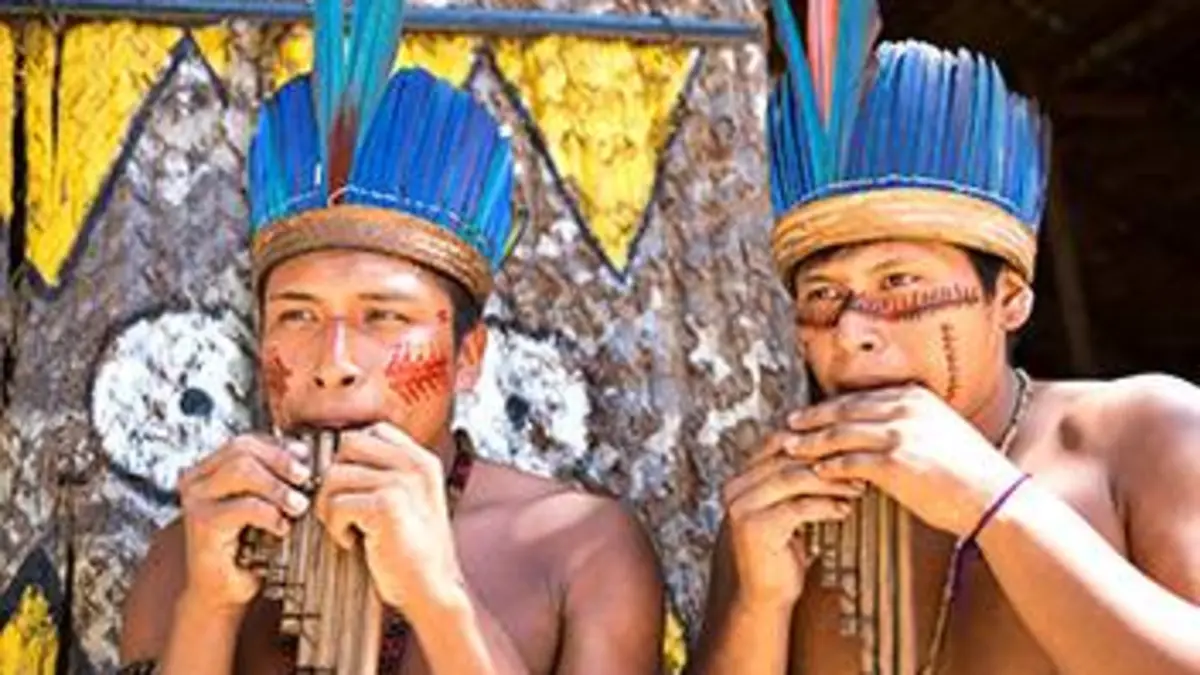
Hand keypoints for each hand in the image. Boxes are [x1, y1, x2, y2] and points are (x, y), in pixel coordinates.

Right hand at [176, 435, 312, 611]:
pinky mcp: (201, 525)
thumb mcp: (265, 503)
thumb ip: (275, 477)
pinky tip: (282, 528)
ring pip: (241, 470)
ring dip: (278, 486)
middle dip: (280, 461)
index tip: (305, 458)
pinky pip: (242, 507)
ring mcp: (195, 501)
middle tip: (305, 479)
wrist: (226, 591)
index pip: (245, 441)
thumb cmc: (250, 547)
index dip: (278, 446)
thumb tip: (306, 453)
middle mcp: (196, 480)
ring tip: (298, 505)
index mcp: (209, 470)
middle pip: (241, 449)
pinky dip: (269, 514)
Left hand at [314, 423, 463, 618]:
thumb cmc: (414, 551)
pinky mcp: (386, 506)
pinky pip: (336, 504)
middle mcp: (415, 466)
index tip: (350, 485)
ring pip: (334, 475)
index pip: (372, 430)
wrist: (431, 589)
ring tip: (349, 528)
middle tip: (343, 508)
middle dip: (335, 478)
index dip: (350, 456)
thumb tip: (339, 459)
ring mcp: (402, 483)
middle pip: (348, 445)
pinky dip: (335, 528)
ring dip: (330, 507)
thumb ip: (386, 474)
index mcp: (422, 461)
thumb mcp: (410, 501)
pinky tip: (354, 541)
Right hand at [719, 431, 867, 610]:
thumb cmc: (780, 551)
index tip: (846, 446)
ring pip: (793, 479)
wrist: (763, 596)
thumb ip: (792, 482)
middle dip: (827, 461)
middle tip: (860, 466)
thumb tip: (831, 452)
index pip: (776, 443)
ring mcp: (742, 507)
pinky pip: (798, 507)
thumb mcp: (785, 509)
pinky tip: (844, 511)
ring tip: (857, 487)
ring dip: (830, 482)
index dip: (812, 441)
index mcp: (740, 478)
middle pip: (787, 458)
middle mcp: (735, 488)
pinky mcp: (756, 527)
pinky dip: (825, 506)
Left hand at [786, 385, 1026, 536]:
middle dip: (810, 419)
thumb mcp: (938, 431)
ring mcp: (900, 433)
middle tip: (786, 426)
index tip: (807, 413)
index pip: (859, 397)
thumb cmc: (968, 473)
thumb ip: (906, 422)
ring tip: (790, 450)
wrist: (994, 499)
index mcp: (914, 396)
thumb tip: (874, 427)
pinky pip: (850, 462)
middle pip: (843, 410)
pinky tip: (815, 473)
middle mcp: (905, 408)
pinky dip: (829, 468)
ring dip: (811, 443)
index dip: (828, 406)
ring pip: (840, 434)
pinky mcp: (895, 462)